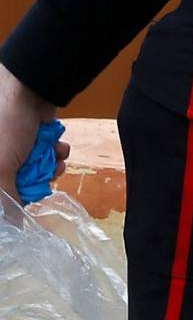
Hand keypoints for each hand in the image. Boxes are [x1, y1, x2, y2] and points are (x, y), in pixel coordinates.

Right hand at [0, 64, 61, 201]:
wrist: (28, 91)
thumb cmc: (6, 127)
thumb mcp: (2, 169)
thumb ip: (7, 199)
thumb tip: (14, 227)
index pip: (5, 192)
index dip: (15, 196)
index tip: (26, 198)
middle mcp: (1, 157)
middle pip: (20, 183)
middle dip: (36, 180)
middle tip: (43, 174)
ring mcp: (17, 146)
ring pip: (38, 169)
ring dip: (50, 165)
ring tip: (54, 158)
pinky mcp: (35, 137)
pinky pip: (48, 154)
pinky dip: (56, 152)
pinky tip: (59, 146)